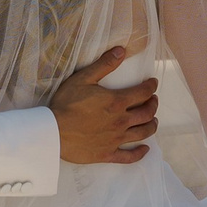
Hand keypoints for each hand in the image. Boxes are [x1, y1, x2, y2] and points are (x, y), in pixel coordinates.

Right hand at [51, 46, 157, 166]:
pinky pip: (129, 156)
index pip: (143, 92)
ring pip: (143, 133)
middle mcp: (121, 121)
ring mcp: (116, 139)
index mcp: (117, 102)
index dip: (151, 86)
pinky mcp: (108, 154)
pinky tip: (145, 149)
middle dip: (153, 105)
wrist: (52, 132)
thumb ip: (104, 64)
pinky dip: (140, 153)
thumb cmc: (65, 104)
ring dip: (152, 125)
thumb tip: (121, 50)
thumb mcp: (83, 79)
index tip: (153, 83)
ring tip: (153, 121)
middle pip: (147, 113)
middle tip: (153, 100)